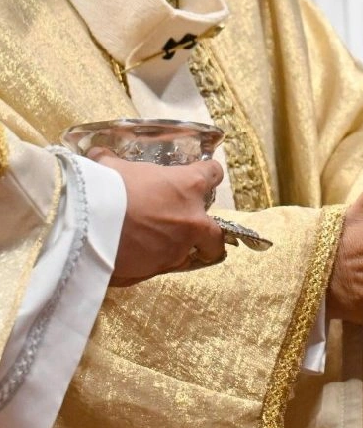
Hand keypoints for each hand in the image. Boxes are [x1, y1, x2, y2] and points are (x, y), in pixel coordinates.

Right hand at [89, 149, 226, 286]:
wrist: (81, 224)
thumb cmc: (102, 187)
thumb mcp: (111, 167)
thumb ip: (115, 163)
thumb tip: (100, 156)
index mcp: (188, 186)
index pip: (213, 174)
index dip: (208, 174)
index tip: (202, 176)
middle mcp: (191, 220)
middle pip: (216, 232)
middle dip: (208, 233)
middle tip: (191, 229)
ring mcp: (176, 250)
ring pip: (188, 254)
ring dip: (175, 249)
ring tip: (152, 245)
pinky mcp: (155, 271)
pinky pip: (158, 268)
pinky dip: (148, 263)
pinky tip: (130, 257)